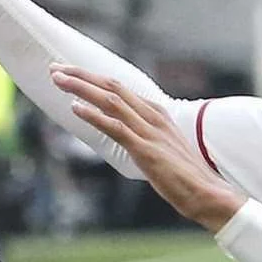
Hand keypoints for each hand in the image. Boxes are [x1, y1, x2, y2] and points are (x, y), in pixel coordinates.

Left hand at [55, 68, 243, 231]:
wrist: (206, 193)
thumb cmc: (183, 175)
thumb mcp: (160, 147)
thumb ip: (142, 136)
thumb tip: (122, 135)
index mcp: (155, 113)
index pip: (118, 87)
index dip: (92, 78)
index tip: (69, 72)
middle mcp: (151, 116)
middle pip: (111, 86)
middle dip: (81, 75)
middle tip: (55, 68)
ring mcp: (149, 131)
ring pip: (110, 100)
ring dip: (81, 88)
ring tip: (58, 79)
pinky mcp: (145, 149)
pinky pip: (116, 127)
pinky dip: (94, 115)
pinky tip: (75, 108)